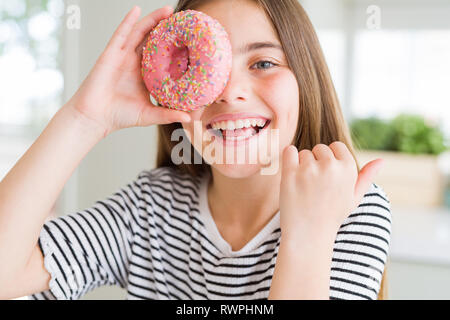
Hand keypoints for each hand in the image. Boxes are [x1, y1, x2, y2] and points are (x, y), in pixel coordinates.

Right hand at [65, 5, 190, 137]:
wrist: (95, 117)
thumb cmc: (119, 116)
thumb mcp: (150, 115)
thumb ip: (168, 114)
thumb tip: (189, 119)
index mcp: (145, 75)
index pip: (162, 56)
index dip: (174, 47)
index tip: (190, 41)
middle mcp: (135, 63)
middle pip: (153, 40)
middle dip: (166, 29)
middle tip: (182, 20)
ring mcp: (123, 56)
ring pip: (140, 33)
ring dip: (153, 20)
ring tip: (168, 10)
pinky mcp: (111, 54)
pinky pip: (121, 34)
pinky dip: (128, 21)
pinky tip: (137, 10)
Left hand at [279, 141, 383, 239]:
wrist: (308, 234)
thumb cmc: (331, 216)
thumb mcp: (354, 198)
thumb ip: (366, 177)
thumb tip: (381, 160)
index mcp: (348, 168)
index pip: (336, 146)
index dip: (329, 160)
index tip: (326, 178)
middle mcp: (330, 166)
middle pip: (319, 148)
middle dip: (316, 162)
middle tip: (315, 186)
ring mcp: (310, 169)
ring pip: (303, 153)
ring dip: (301, 165)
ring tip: (305, 187)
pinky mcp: (291, 173)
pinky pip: (289, 151)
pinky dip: (288, 159)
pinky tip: (291, 176)